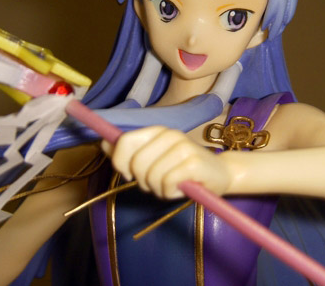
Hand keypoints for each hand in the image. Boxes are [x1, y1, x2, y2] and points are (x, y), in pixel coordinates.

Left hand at [102, 126, 230, 198]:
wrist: (222, 173)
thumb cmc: (184, 169)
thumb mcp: (155, 158)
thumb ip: (130, 151)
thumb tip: (103, 143)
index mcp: (157, 130)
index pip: (125, 142)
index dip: (120, 162)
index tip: (128, 174)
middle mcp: (170, 134)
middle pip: (136, 163)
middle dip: (143, 181)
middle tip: (157, 183)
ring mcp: (182, 147)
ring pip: (151, 176)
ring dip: (158, 189)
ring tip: (172, 185)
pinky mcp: (192, 162)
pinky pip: (166, 184)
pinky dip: (170, 193)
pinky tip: (182, 188)